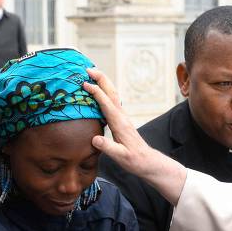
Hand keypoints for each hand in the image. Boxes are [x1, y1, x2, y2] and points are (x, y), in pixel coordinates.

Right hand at [83, 68, 186, 205]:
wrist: (147, 162)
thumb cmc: (134, 161)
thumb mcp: (121, 157)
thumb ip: (108, 148)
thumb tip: (95, 139)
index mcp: (119, 123)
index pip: (106, 103)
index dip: (96, 92)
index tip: (84, 83)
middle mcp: (122, 117)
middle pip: (111, 93)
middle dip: (101, 79)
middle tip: (88, 68)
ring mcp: (122, 118)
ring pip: (113, 95)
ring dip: (103, 82)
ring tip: (92, 74)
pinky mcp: (122, 121)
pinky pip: (112, 102)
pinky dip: (105, 92)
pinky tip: (100, 91)